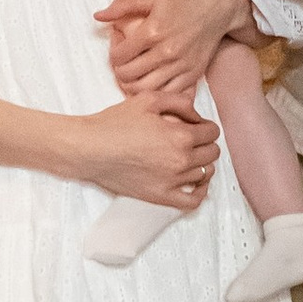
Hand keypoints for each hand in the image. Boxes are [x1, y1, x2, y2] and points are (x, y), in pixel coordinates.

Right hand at [77, 95, 222, 207]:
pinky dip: (200, 192)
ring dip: (202, 162)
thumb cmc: (115, 123)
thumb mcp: (148, 100)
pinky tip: (196, 183)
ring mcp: (171, 181)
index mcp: (180, 135)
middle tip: (193, 138)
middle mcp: (180, 160)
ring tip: (191, 156)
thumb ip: (179, 102)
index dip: (205, 125)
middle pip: (211, 153)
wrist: (90, 149)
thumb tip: (196, 114)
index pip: (212, 132)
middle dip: (206, 142)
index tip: (196, 125)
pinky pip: (192, 201)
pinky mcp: (160, 196)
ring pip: (205, 173)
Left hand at [97, 0, 245, 96]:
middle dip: (119, 70)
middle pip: (128, 76)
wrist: (222, 4)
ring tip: (135, 72)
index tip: (118, 45)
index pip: (118, 57)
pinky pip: (168, 94)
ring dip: (134, 84)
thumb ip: (122, 6)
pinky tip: (153, 80)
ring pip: (145, 90)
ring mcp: (181, 66)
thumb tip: (97, 16)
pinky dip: (156, 91)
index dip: (112, 53)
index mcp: (153, 31)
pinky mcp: (193, 74)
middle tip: (123, 61)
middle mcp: (166, 52)